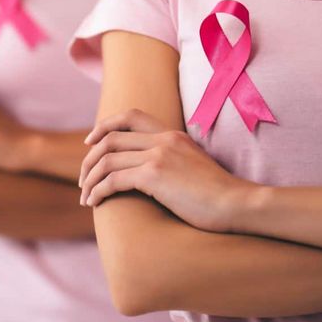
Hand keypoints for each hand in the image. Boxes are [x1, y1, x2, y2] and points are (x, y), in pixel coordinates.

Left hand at [79, 109, 255, 232]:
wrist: (238, 205)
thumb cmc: (219, 195)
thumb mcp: (194, 166)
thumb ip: (172, 159)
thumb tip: (149, 172)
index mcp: (172, 134)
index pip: (129, 116)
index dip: (103, 126)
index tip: (90, 143)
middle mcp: (163, 139)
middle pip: (110, 138)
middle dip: (89, 159)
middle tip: (83, 179)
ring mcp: (158, 155)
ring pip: (106, 160)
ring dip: (90, 178)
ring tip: (85, 197)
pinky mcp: (154, 176)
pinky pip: (113, 180)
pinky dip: (98, 191)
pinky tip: (94, 203)